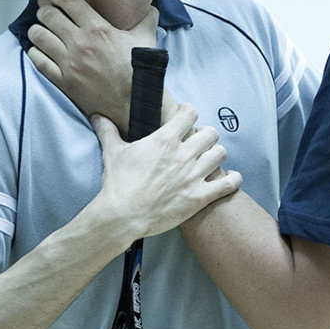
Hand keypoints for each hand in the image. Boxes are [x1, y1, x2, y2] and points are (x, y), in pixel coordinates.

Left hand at [27, 0, 157, 135]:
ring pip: (38, 36)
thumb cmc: (139, 70)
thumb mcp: (146, 39)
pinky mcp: (63, 81)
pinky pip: (38, 61)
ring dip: (37, 31)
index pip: (67, 0)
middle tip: (47, 14)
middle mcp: (80, 43)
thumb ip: (147, 18)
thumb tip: (151, 5)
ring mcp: (69, 63)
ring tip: (41, 31)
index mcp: (99, 28)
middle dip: (45, 11)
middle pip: (48, 16)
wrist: (133, 102)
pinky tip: (40, 50)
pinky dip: (35, 52)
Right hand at [93, 103, 242, 239]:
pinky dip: (232, 180)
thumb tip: (97, 116)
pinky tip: (228, 179)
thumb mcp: (112, 153)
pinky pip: (228, 184)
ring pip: (221, 154)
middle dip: (205, 136)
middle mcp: (183, 155)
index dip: (189, 113)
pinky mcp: (199, 197)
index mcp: (165, 140)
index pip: (191, 113)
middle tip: (197, 143)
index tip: (185, 118)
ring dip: (216, 155)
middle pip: (211, 133)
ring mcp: (193, 176)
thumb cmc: (118, 184)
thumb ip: (107, 131)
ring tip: (208, 160)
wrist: (122, 215)